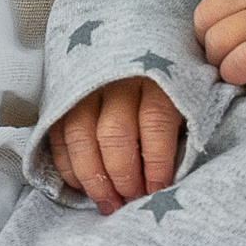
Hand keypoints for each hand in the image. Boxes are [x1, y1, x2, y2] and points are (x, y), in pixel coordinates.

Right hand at [46, 78, 185, 213]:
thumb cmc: (168, 81)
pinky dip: (67, 165)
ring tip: (107, 201)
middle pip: (114, 132)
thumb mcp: (187, 97)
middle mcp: (118, 79)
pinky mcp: (63, 94)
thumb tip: (172, 179)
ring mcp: (86, 86)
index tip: (157, 192)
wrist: (134, 43)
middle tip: (129, 200)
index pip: (155, 123)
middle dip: (122, 176)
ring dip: (92, 176)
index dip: (156, 165)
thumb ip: (180, 130)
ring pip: (80, 135)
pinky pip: (58, 134)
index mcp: (157, 78)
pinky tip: (82, 185)